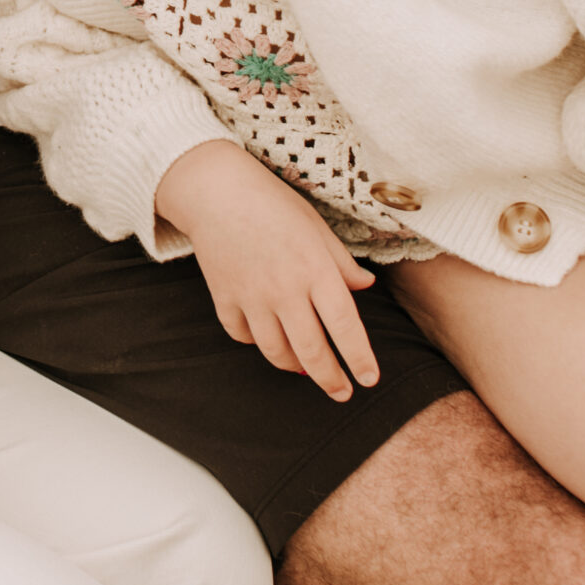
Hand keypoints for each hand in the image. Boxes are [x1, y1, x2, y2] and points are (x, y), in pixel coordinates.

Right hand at [156, 138, 379, 401]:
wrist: (215, 191)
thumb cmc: (272, 204)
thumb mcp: (316, 226)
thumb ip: (341, 262)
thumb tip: (365, 287)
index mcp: (314, 269)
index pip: (345, 326)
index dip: (359, 359)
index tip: (368, 380)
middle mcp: (284, 289)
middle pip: (312, 352)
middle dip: (330, 380)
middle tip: (342, 392)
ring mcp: (251, 297)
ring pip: (276, 352)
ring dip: (295, 367)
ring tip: (307, 370)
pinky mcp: (224, 299)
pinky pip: (243, 336)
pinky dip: (257, 343)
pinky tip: (268, 339)